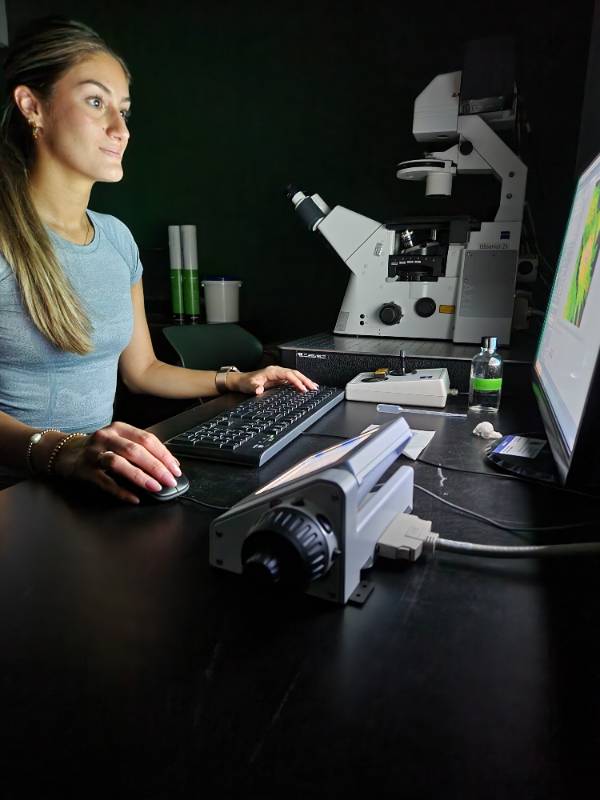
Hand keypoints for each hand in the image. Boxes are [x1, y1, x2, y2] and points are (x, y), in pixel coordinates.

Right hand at [52, 421, 181, 504]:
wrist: (65, 452)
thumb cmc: (99, 448)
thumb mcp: (119, 441)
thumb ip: (141, 449)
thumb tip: (169, 465)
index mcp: (119, 428)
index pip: (147, 439)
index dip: (164, 455)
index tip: (175, 469)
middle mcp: (106, 437)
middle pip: (135, 450)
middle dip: (156, 467)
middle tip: (169, 480)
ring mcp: (93, 453)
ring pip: (119, 463)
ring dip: (140, 476)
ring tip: (155, 487)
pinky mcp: (84, 469)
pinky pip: (104, 481)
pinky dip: (121, 491)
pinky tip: (134, 497)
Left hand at [229, 366, 317, 395]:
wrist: (241, 381)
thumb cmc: (246, 382)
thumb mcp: (249, 386)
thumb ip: (255, 388)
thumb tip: (259, 390)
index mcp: (272, 371)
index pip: (288, 374)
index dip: (296, 381)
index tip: (302, 388)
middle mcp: (277, 371)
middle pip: (294, 373)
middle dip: (305, 380)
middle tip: (314, 387)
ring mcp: (278, 375)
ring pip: (295, 376)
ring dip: (304, 381)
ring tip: (314, 387)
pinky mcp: (279, 379)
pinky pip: (292, 380)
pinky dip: (300, 383)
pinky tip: (304, 387)